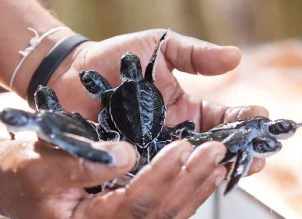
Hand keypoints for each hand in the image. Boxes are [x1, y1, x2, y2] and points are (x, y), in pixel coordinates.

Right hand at [0, 137, 225, 218]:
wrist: (12, 182)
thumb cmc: (21, 175)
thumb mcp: (43, 167)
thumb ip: (83, 163)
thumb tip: (129, 155)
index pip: (137, 205)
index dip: (162, 176)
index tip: (183, 148)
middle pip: (161, 214)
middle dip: (192, 182)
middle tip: (216, 153)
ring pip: (167, 214)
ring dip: (195, 186)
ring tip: (217, 162)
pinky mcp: (123, 214)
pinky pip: (160, 208)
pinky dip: (184, 190)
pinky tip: (199, 174)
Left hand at [49, 29, 266, 174]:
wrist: (73, 71)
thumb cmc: (117, 58)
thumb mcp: (160, 47)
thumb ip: (194, 55)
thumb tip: (235, 57)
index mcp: (184, 109)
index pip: (220, 119)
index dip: (241, 120)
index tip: (259, 120)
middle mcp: (171, 134)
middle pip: (208, 148)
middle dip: (233, 151)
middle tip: (255, 155)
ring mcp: (149, 148)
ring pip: (182, 165)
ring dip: (205, 167)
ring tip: (225, 165)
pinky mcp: (125, 158)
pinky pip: (148, 171)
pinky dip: (164, 175)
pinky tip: (179, 175)